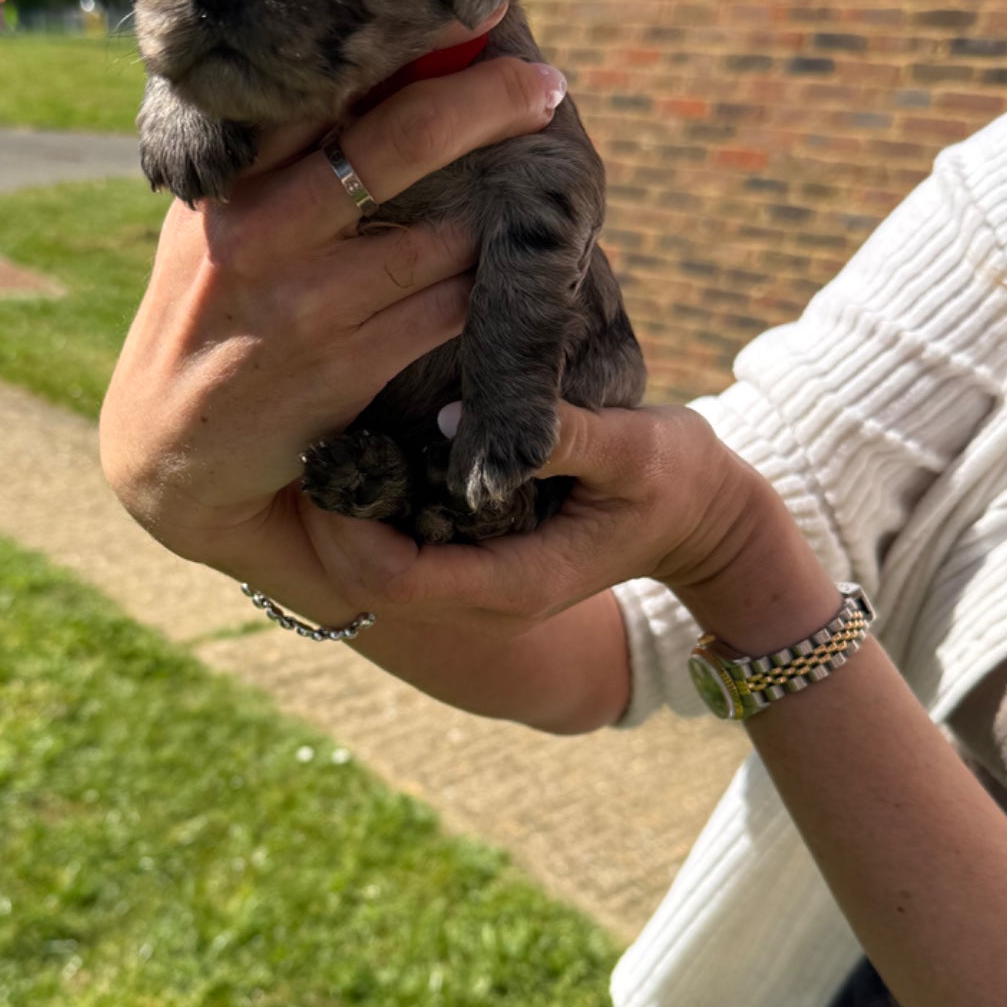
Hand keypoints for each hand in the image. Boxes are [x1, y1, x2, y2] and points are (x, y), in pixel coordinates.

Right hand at [99, 18, 565, 584]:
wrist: (169, 455)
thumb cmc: (207, 318)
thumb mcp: (210, 227)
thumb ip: (265, 160)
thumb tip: (346, 71)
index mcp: (228, 181)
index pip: (316, 86)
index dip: (402, 46)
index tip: (469, 12)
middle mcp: (257, 232)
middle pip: (395, 141)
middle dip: (485, 104)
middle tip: (546, 88)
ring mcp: (302, 304)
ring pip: (440, 236)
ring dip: (497, 215)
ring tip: (543, 186)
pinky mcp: (341, 371)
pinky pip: (445, 316)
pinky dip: (485, 294)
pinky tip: (510, 279)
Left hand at [303, 398, 839, 652]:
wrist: (704, 516)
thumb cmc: (676, 480)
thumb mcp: (636, 448)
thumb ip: (559, 437)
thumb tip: (465, 412)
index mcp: (510, 585)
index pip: (390, 576)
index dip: (342, 523)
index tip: (326, 451)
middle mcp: (479, 594)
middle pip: (362, 574)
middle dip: (324, 513)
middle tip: (302, 430)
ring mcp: (473, 580)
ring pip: (371, 558)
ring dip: (340, 502)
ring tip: (318, 422)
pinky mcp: (470, 551)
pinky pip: (396, 536)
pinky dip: (370, 493)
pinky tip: (359, 427)